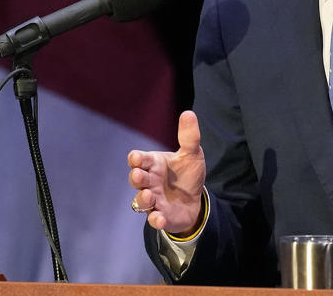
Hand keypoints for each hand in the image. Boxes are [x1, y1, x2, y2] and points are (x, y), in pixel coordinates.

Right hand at [128, 110, 205, 235]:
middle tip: (141, 175)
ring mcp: (154, 200)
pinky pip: (153, 219)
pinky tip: (159, 218)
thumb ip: (189, 137)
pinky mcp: (161, 216)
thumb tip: (188, 113)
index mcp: (154, 164)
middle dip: (136, 177)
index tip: (137, 158)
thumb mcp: (192, 154)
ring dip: (143, 199)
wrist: (196, 199)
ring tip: (150, 195)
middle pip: (136, 179)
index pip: (139, 160)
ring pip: (141, 201)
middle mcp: (150, 182)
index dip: (136, 159)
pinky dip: (155, 219)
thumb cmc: (187, 174)